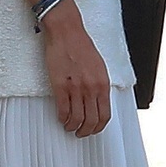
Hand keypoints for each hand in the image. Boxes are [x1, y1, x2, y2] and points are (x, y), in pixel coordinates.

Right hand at [41, 3, 112, 139]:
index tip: (94, 129)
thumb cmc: (82, 48)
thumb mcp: (99, 67)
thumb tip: (99, 101)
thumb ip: (100, 85)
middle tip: (81, 133)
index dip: (99, 126)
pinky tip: (61, 119)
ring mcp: (76, 88)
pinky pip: (63, 109)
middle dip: (86, 131)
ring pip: (77, 118)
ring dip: (72, 127)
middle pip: (92, 120)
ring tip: (69, 127)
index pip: (105, 114)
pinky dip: (62, 118)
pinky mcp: (60, 85)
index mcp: (103, 84)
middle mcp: (91, 88)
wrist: (67, 33)